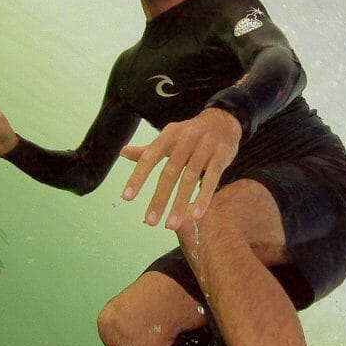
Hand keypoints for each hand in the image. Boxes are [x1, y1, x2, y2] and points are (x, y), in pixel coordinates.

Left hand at [121, 107, 240, 229]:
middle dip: (160, 198)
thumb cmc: (190, 134)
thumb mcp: (169, 138)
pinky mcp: (222, 155)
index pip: (150, 157)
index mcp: (169, 134)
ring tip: (171, 224)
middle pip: (170, 172)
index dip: (138, 177)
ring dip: (180, 203)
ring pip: (191, 179)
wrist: (223, 121)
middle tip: (150, 221)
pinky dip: (204, 197)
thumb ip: (148, 149)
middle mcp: (186, 139)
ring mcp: (205, 147)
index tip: (127, 197)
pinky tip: (196, 214)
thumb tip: (123, 152)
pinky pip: (212, 179)